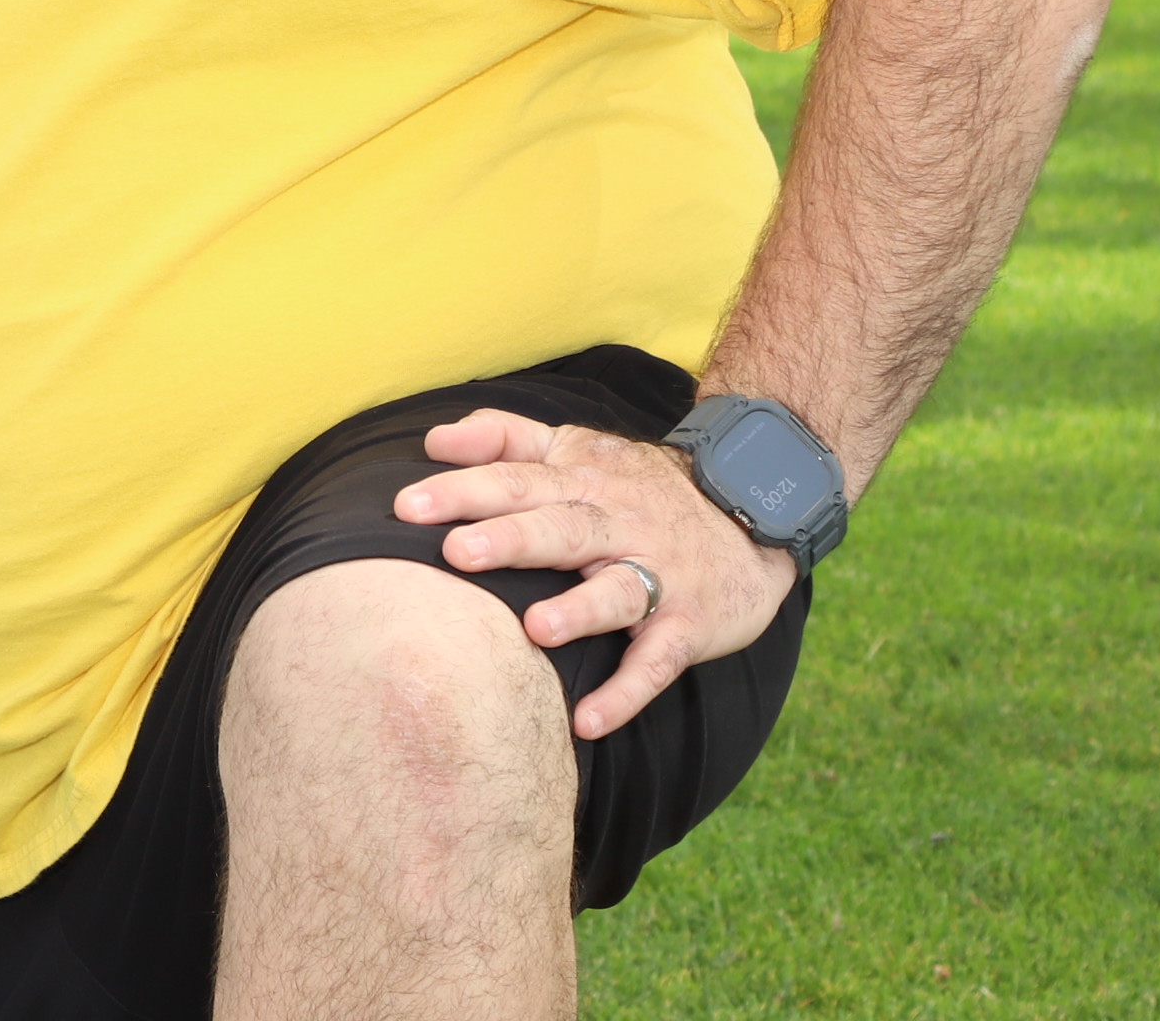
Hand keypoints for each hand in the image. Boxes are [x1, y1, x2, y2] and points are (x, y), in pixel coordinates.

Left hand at [393, 411, 801, 739]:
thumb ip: (506, 438)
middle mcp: (617, 523)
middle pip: (560, 528)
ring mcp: (657, 574)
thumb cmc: (639, 488)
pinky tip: (587, 721)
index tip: (406, 506)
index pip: (516, 479)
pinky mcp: (687, 625)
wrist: (753, 514)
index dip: (464, 490)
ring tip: (535, 628)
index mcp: (582, 479)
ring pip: (615, 591)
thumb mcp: (579, 447)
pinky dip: (626, 693)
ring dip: (578, 612)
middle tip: (456, 552)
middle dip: (509, 540)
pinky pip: (657, 662)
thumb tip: (433, 439)